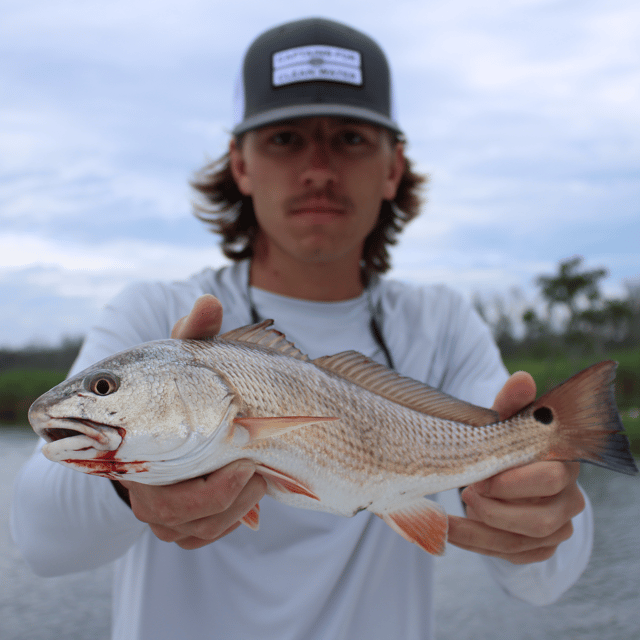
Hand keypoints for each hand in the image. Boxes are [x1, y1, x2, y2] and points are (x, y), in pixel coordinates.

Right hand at [118, 294, 266, 548]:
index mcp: (128, 436)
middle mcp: (133, 477)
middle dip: (220, 493)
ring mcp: (153, 506)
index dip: (180, 473)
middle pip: (167, 510)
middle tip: (255, 465)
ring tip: (259, 474)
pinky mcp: (175, 524)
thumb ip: (198, 334)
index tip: (245, 462)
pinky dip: (231, 519)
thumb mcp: (190, 360)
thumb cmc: (183, 389)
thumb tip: (209, 301)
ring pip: (190, 529)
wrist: (177, 424)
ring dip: (234, 506)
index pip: (121, 462)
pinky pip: (200, 537)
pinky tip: (250, 491)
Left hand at [447, 371, 585, 564]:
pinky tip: (452, 531)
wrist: (505, 470)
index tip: (478, 478)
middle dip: (495, 511)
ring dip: (480, 532)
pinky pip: (510, 556)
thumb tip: (523, 379)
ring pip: (521, 543)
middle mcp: (568, 501)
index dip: (513, 483)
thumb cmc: (506, 442)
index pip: (550, 479)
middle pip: (540, 521)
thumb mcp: (505, 421)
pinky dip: (476, 545)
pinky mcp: (538, 549)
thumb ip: (511, 403)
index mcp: (563, 465)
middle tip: (467, 494)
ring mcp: (556, 529)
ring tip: (452, 517)